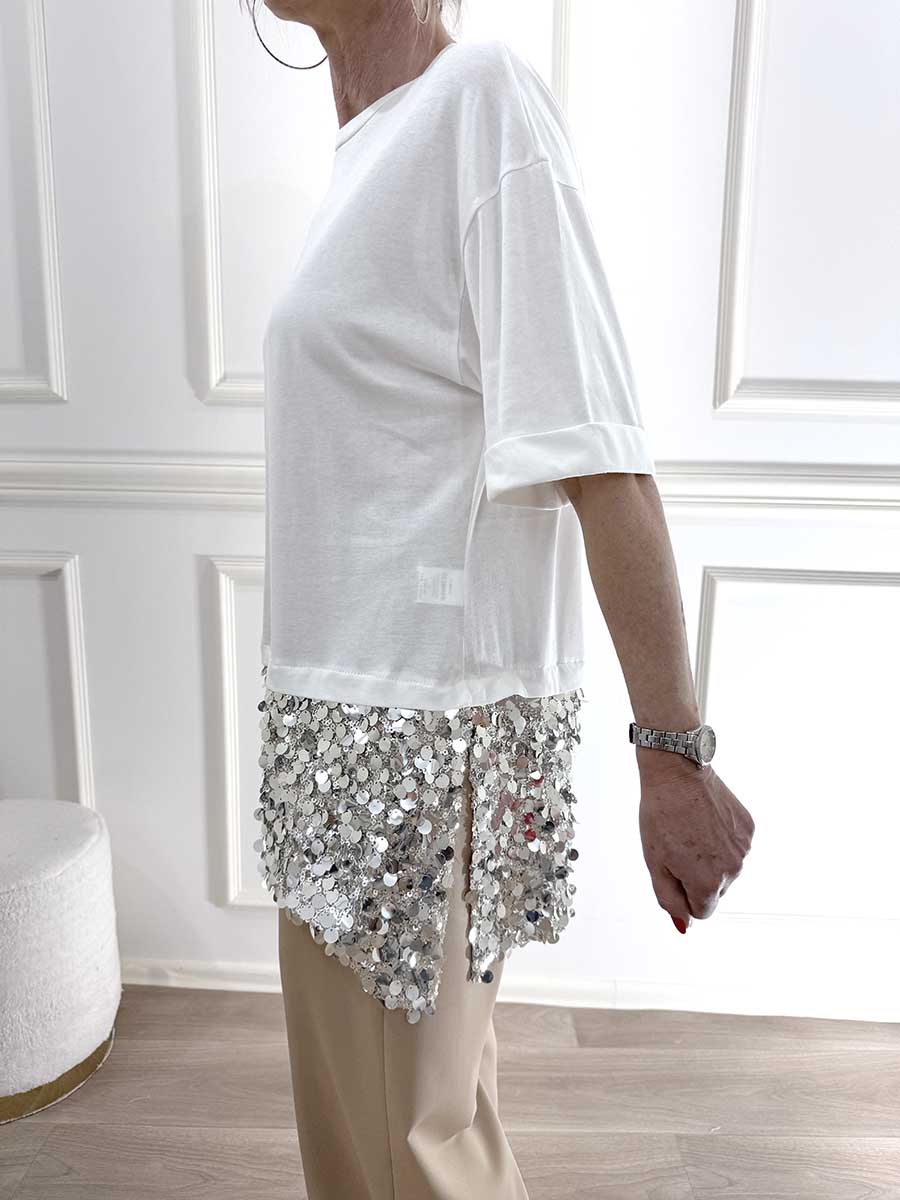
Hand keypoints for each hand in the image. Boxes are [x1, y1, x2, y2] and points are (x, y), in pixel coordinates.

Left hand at [637, 751, 754, 931]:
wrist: (677, 772)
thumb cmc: (660, 816)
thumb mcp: (654, 863)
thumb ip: (669, 899)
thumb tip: (685, 927)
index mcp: (707, 883)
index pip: (701, 911)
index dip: (683, 894)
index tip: (673, 870)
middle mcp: (732, 870)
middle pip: (715, 891)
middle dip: (697, 877)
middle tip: (678, 846)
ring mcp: (744, 849)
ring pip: (726, 869)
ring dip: (710, 858)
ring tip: (691, 830)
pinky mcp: (750, 829)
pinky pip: (735, 847)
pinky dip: (721, 839)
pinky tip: (706, 819)